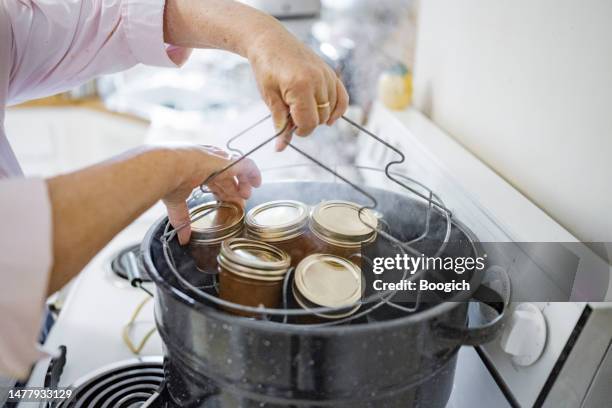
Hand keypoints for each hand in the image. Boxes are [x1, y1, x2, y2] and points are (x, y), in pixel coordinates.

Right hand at [162, 145, 260, 244]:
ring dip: (242, 183)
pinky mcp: (227, 161)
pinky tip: (257, 183)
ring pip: (236, 170)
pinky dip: (253, 173)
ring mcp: (217, 160)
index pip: (212, 180)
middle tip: (239, 204)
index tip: (225, 203)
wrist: (167, 166)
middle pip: (226, 177)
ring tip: (246, 196)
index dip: (220, 192)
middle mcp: (207, 162)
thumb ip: (181, 219)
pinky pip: (246, 165)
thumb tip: (182, 238)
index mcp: (194, 169)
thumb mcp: (175, 201)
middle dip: (233, 191)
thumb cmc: (166, 180)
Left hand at [163, 0, 348, 150]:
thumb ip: (279, 122)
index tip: (289, 127)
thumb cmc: (266, 67)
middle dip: (306, 122)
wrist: (270, 41)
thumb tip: (280, 148)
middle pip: (320, 119)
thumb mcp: (269, 97)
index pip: (308, 123)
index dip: (299, 131)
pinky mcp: (330, 72)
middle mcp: (318, 80)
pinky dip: (337, 109)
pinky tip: (329, 116)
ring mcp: (326, 76)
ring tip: (301, 107)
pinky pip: (342, 98)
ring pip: (330, 111)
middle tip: (291, 113)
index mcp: (300, 87)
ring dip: (318, 115)